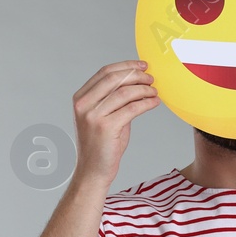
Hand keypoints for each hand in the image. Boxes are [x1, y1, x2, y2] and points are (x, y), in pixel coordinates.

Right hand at [72, 61, 158, 182]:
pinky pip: (132, 108)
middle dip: (136, 75)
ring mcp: (93, 116)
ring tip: (155, 92)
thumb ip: (115, 99)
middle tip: (151, 78)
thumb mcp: (104, 116)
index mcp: (81, 98)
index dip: (126, 66)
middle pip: (114, 78)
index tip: (142, 66)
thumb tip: (138, 82)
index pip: (105, 72)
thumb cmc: (101, 145)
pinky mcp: (106, 127)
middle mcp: (84, 104)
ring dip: (144, 89)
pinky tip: (154, 102)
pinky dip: (146, 103)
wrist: (93, 171)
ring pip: (125, 92)